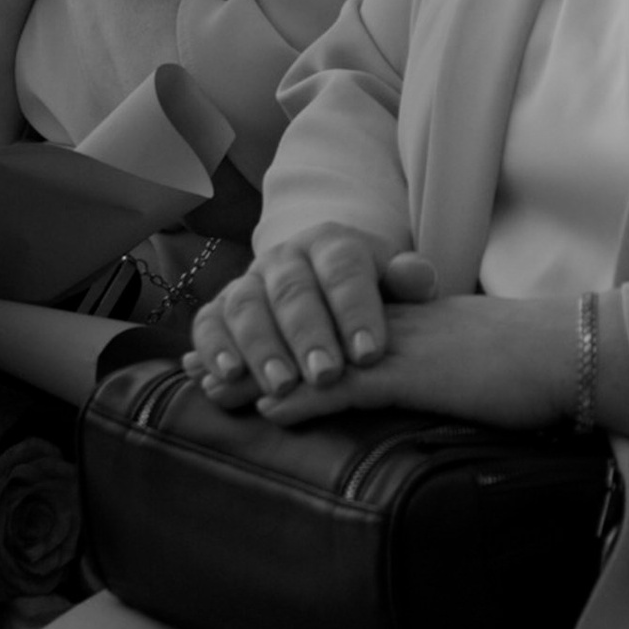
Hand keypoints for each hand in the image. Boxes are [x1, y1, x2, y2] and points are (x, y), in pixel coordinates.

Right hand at [194, 231, 418, 400]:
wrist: (324, 295)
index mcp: (331, 243)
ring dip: (262, 347)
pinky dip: (214, 349)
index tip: (370, 353)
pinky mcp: (219, 310)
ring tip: (281, 386)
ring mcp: (248, 282)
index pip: (344, 268)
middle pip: (293, 290)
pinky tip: (227, 378)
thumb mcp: (394, 288)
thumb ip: (409, 282)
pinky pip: (208, 323)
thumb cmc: (369, 300)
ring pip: (247, 306)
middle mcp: (285, 257)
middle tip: (326, 376)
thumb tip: (420, 278)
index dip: (356, 309)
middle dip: (308, 335)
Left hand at [194, 253, 577, 430]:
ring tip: (209, 388)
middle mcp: (389, 323)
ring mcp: (399, 344)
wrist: (571, 351)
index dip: (273, 332)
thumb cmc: (531, 363)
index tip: (230, 345)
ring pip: (312, 355)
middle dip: (245, 347)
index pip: (322, 320)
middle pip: (302, 330)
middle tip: (195, 364)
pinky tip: (271, 411)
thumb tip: (414, 387)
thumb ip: (431, 367)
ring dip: (256, 373)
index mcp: (401, 318)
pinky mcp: (415, 372)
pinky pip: (348, 383)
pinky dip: (305, 397)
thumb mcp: (466, 360)